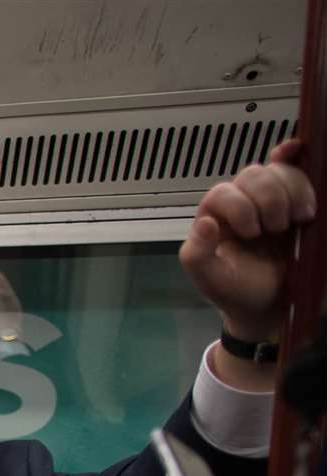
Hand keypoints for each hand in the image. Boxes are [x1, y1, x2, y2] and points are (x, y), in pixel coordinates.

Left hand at [179, 139, 313, 343]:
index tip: (253, 233)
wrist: (271, 304)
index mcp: (214, 217)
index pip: (223, 192)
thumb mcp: (210, 279)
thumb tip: (205, 222)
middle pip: (254, 175)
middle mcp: (240, 203)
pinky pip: (295, 169)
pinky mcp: (294, 200)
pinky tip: (299, 150)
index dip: (241, 207)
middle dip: (270, 199)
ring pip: (279, 172)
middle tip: (277, 229)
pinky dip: (297, 158)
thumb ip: (197, 254)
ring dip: (293, 191)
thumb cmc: (236, 291)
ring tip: (298, 220)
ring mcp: (269, 199)